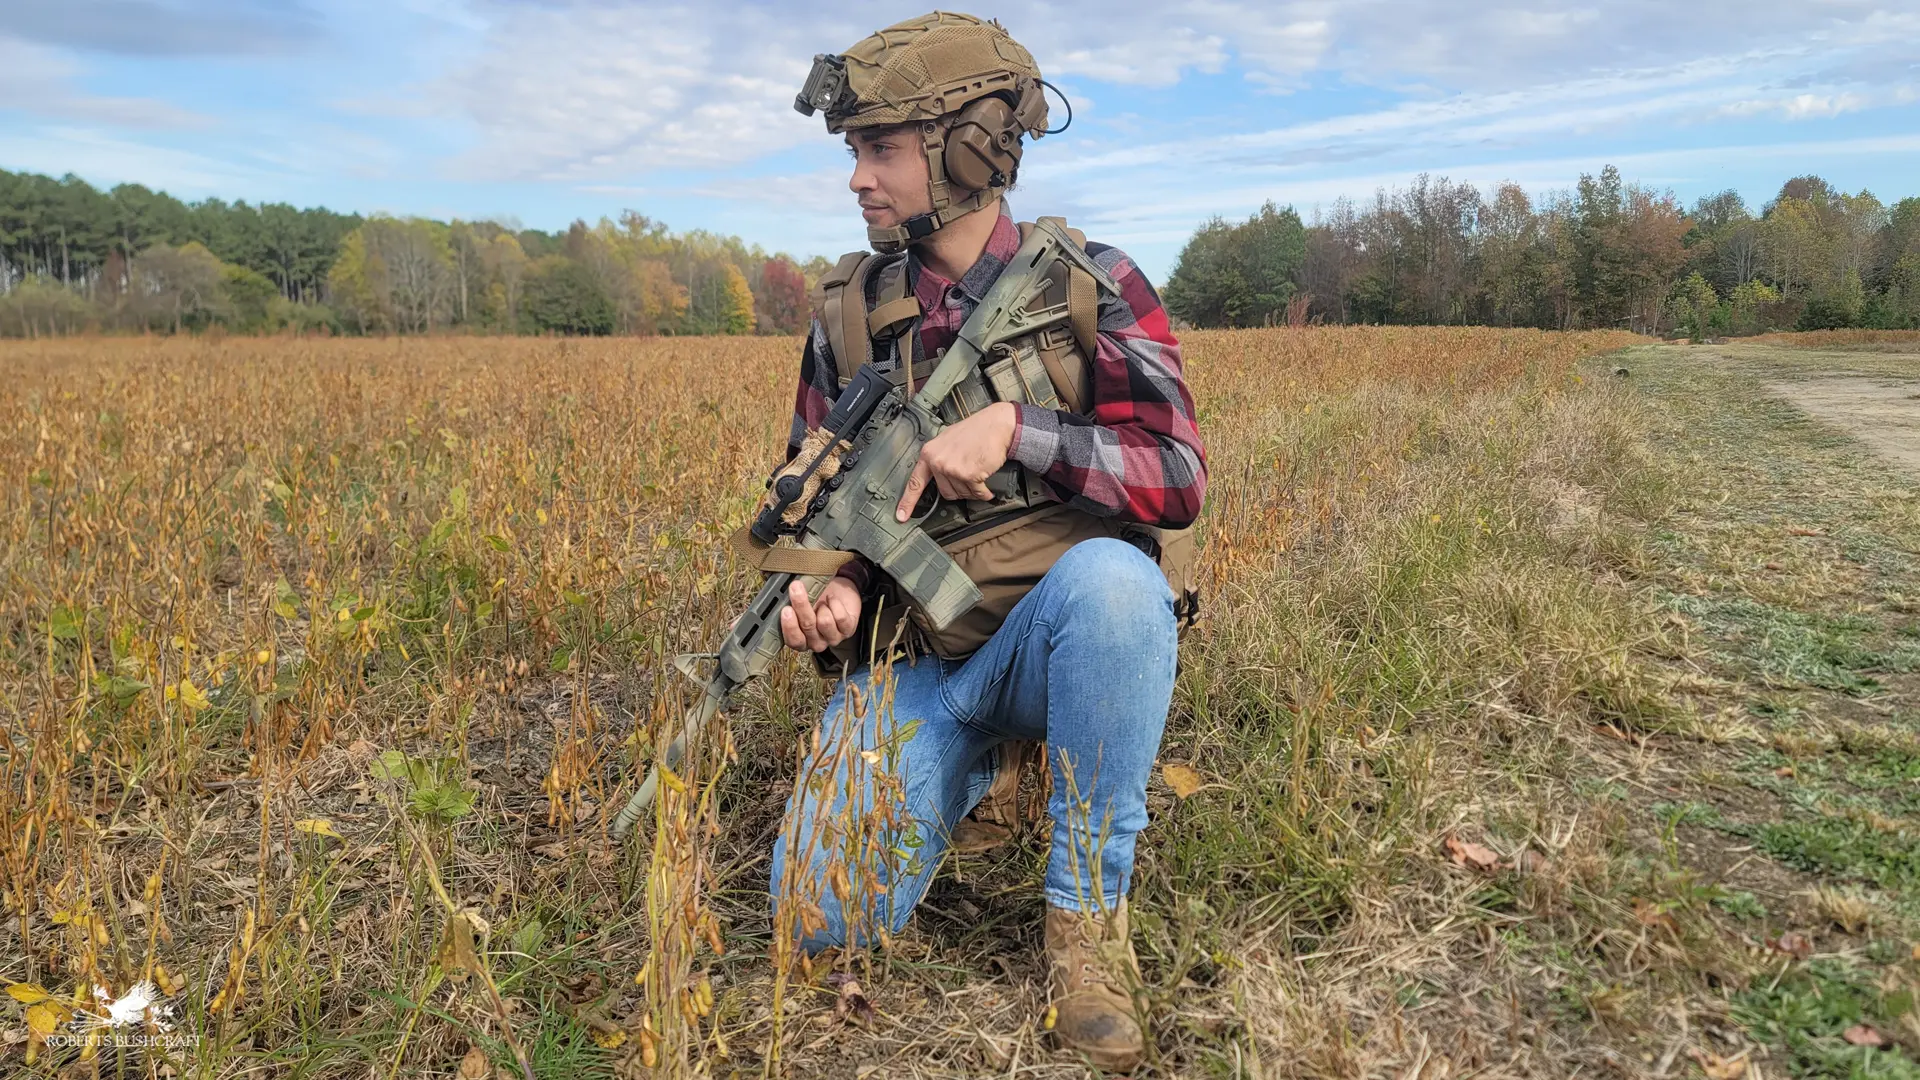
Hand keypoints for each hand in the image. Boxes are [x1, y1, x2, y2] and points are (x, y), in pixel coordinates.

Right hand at [780, 576, 861, 652]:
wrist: (838, 592)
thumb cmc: (816, 598)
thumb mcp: (801, 602)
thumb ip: (790, 604)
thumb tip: (780, 597)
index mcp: (801, 639)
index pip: (793, 640)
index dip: (789, 626)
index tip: (786, 609)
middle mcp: (816, 642)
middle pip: (808, 627)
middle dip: (801, 605)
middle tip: (796, 588)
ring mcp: (833, 638)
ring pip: (824, 622)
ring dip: (822, 605)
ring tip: (821, 599)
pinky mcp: (848, 631)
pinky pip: (840, 617)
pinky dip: (835, 603)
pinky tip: (831, 599)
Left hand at [895, 401, 1017, 521]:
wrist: (996, 424)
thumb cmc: (976, 430)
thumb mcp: (947, 440)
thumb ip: (939, 458)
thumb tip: (937, 474)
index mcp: (929, 453)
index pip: (915, 482)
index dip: (907, 502)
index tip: (901, 516)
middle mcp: (938, 461)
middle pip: (945, 493)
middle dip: (959, 489)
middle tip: (968, 476)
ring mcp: (952, 469)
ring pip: (962, 494)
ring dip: (973, 489)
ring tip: (978, 473)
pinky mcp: (968, 475)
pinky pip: (976, 493)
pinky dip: (984, 492)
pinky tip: (986, 482)